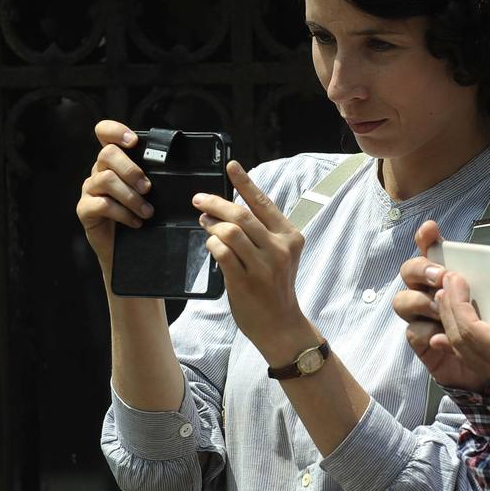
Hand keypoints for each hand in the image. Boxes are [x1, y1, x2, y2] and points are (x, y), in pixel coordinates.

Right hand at [76, 120, 154, 273]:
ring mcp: (90, 190)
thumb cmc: (141, 216)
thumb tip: (177, 166)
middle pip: (107, 154)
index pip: (104, 134)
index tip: (134, 141)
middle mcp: (98, 172)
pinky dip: (123, 213)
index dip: (115, 130)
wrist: (128, 249)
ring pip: (106, 179)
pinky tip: (135, 222)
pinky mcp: (85, 209)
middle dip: (131, 169)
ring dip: (131, 196)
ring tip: (146, 211)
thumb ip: (153, 176)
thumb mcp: (149, 193)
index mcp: (114, 162)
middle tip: (148, 188)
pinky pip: (102, 204)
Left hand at [193, 160, 314, 362]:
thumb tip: (227, 210)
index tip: (231, 165)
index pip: (264, 203)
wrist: (281, 325)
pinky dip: (212, 244)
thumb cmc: (275, 288)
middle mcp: (279, 249)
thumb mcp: (279, 256)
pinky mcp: (245, 281)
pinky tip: (210, 244)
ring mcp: (263, 266)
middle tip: (199, 200)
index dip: (245, 182)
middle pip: (241, 215)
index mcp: (290, 237)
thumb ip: (261, 233)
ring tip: (204, 223)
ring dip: (211, 224)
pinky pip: (221, 252)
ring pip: (229, 232)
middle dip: (215, 203)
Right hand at [393, 220, 489, 390]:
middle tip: (443, 275)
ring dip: (421, 301)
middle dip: (421, 268)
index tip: (432, 229)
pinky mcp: (425, 344)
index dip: (427, 237)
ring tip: (442, 307)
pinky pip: (413, 333)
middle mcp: (433, 292)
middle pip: (409, 270)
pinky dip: (427, 332)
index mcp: (454, 275)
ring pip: (404, 301)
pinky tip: (443, 336)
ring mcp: (425, 317)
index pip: (432, 248)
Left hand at [433, 273, 489, 400]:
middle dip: (449, 311)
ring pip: (463, 352)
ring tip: (446, 299)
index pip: (471, 331)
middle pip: (461, 341)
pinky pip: (473, 359)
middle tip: (445, 283)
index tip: (455, 279)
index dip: (458, 304)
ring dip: (451, 324)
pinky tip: (447, 334)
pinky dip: (458, 342)